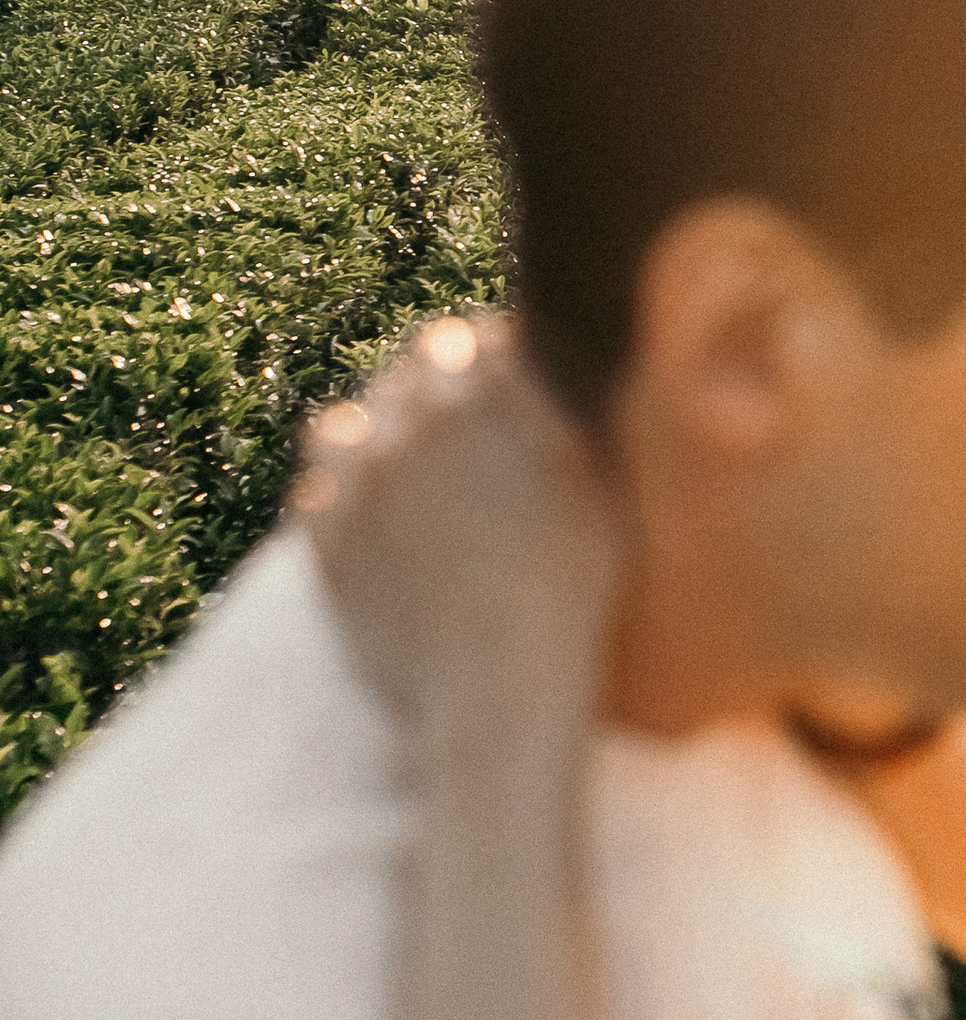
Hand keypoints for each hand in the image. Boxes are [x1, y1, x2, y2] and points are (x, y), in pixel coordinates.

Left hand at [296, 315, 622, 762]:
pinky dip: (341, 498)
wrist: (500, 683)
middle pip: (404, 375)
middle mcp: (414, 417)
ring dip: (374, 437)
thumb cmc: (573, 583)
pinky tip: (377, 525)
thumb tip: (538, 352)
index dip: (481, 361)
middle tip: (461, 443)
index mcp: (488, 390)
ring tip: (406, 478)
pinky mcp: (324, 535)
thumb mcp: (596, 474)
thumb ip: (563, 397)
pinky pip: (315, 489)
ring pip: (346, 421)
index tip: (496, 390)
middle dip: (429, 395)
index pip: (465, 336)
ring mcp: (359, 476)